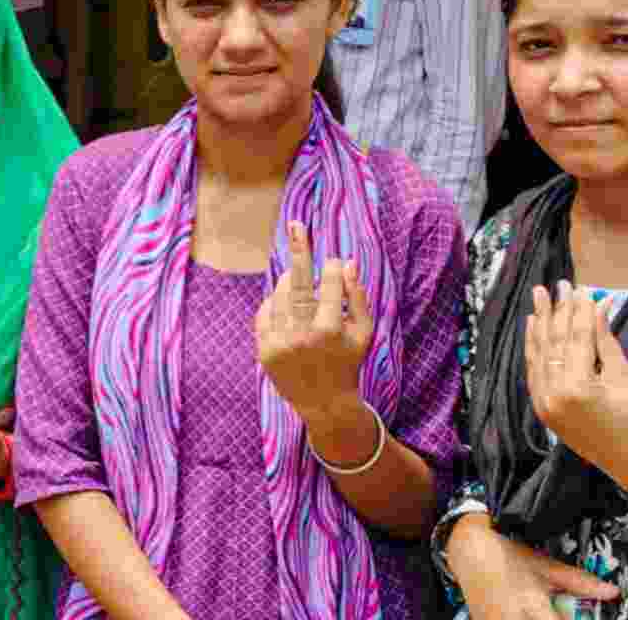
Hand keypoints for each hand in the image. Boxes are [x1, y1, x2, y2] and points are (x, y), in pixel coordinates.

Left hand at [255, 221, 372, 421]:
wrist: (324, 403)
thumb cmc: (348, 363)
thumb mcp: (364, 333)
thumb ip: (357, 297)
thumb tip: (347, 262)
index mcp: (331, 330)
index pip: (331, 285)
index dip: (335, 269)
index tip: (336, 261)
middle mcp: (303, 335)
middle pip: (299, 282)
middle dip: (300, 251)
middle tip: (296, 225)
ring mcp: (280, 343)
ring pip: (280, 295)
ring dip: (290, 281)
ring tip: (297, 279)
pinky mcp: (264, 350)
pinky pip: (265, 312)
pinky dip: (275, 303)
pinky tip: (285, 306)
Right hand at [448, 513, 617, 619]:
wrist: (467, 547)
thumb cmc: (506, 553)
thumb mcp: (543, 564)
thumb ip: (578, 581)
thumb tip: (611, 591)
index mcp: (531, 602)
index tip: (581, 618)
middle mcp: (512, 617)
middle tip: (556, 614)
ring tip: (543, 611)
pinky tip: (527, 613)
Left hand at [526, 282, 627, 493]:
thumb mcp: (623, 376)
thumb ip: (604, 340)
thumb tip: (597, 304)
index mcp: (577, 386)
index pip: (575, 338)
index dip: (577, 310)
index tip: (577, 287)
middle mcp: (553, 393)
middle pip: (553, 343)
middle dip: (555, 311)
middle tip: (555, 285)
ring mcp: (542, 402)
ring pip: (538, 355)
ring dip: (539, 325)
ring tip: (538, 298)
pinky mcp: (540, 407)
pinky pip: (533, 371)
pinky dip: (533, 348)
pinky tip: (533, 327)